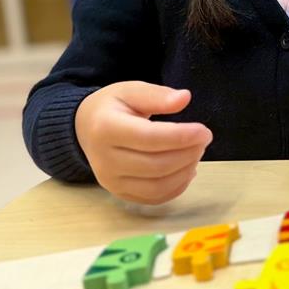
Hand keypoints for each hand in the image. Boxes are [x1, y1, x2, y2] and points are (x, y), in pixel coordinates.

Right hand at [74, 81, 212, 204]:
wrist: (84, 129)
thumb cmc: (111, 107)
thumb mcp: (130, 90)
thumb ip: (157, 95)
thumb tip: (184, 98)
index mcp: (106, 128)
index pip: (150, 138)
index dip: (181, 137)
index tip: (204, 130)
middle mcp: (105, 160)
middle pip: (156, 165)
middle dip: (188, 154)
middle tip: (204, 139)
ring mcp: (111, 182)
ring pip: (157, 187)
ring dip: (185, 171)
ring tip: (196, 153)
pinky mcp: (119, 194)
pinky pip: (153, 198)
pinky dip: (176, 187)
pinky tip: (187, 170)